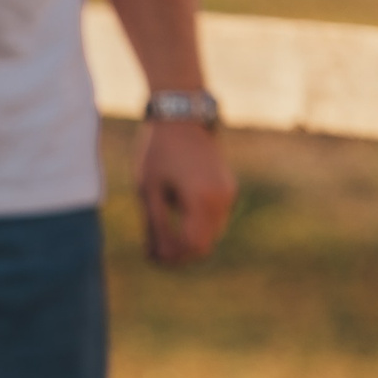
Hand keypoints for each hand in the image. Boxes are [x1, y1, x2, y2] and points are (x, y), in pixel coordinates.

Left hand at [135, 120, 234, 265]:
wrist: (182, 118)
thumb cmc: (159, 151)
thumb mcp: (149, 191)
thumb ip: (156, 226)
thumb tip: (159, 257)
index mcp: (202, 199)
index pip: (193, 246)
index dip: (172, 259)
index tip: (151, 257)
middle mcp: (222, 198)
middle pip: (205, 246)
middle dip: (179, 255)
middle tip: (153, 254)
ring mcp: (228, 193)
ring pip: (211, 236)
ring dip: (188, 244)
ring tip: (159, 240)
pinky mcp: (227, 189)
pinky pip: (214, 221)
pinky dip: (196, 229)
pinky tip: (173, 225)